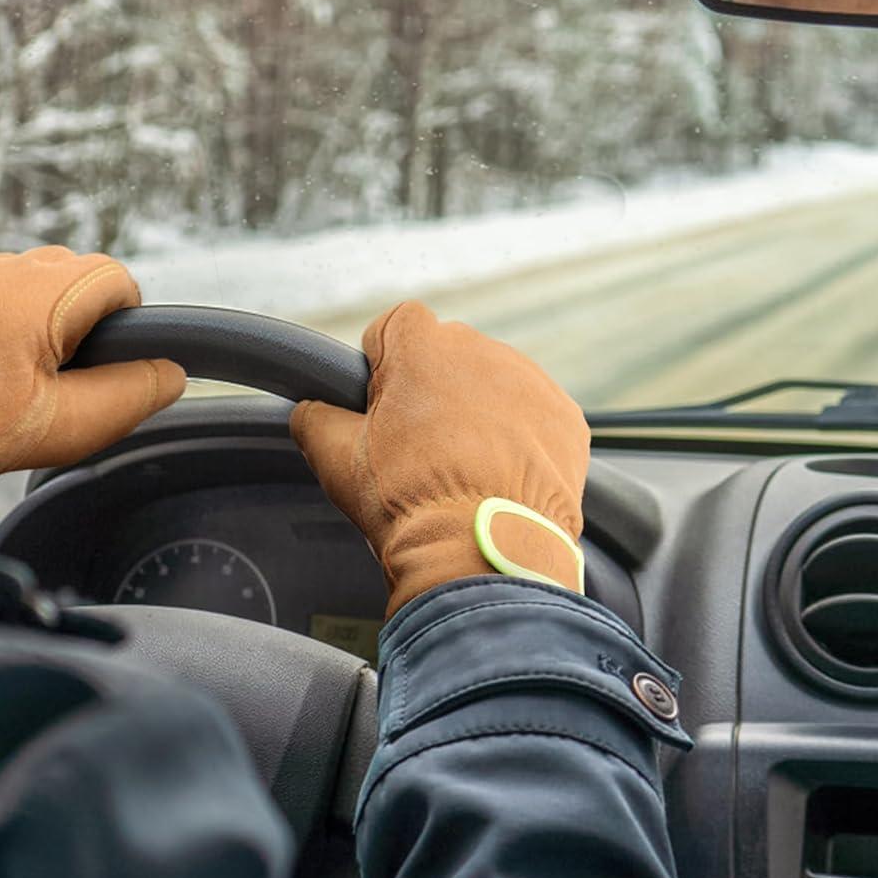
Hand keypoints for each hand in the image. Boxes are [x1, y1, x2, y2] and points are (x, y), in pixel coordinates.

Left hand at [0, 247, 184, 507]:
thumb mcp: (70, 424)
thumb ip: (132, 394)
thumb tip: (171, 372)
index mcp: (43, 294)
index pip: (115, 277)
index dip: (121, 320)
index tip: (98, 361)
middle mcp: (3, 269)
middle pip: (73, 272)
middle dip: (79, 316)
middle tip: (58, 373)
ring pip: (29, 278)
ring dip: (37, 314)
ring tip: (16, 370)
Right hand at [290, 302, 589, 616]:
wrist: (483, 552)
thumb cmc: (409, 502)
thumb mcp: (335, 458)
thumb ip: (313, 417)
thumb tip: (310, 410)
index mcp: (423, 346)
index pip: (394, 325)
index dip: (382, 364)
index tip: (380, 405)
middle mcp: (482, 350)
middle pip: (446, 354)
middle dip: (432, 389)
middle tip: (417, 446)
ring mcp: (532, 382)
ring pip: (493, 383)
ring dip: (477, 412)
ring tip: (462, 469)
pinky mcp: (567, 418)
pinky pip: (534, 415)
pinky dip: (519, 438)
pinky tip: (499, 477)